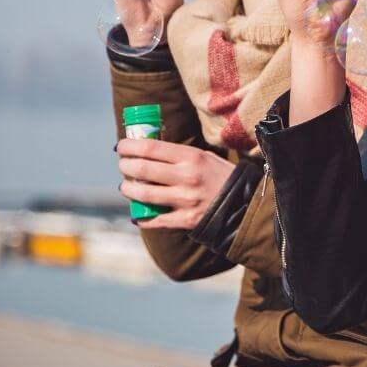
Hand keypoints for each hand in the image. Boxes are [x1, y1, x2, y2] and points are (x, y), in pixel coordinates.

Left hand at [117, 138, 235, 229]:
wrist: (245, 203)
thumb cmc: (222, 176)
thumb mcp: (205, 157)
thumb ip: (179, 155)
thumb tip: (148, 150)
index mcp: (192, 157)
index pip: (150, 148)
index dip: (129, 146)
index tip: (121, 147)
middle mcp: (186, 177)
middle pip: (142, 169)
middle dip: (125, 166)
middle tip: (123, 165)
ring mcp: (185, 200)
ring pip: (143, 193)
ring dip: (128, 189)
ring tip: (127, 187)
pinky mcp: (185, 219)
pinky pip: (155, 219)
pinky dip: (142, 218)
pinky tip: (138, 214)